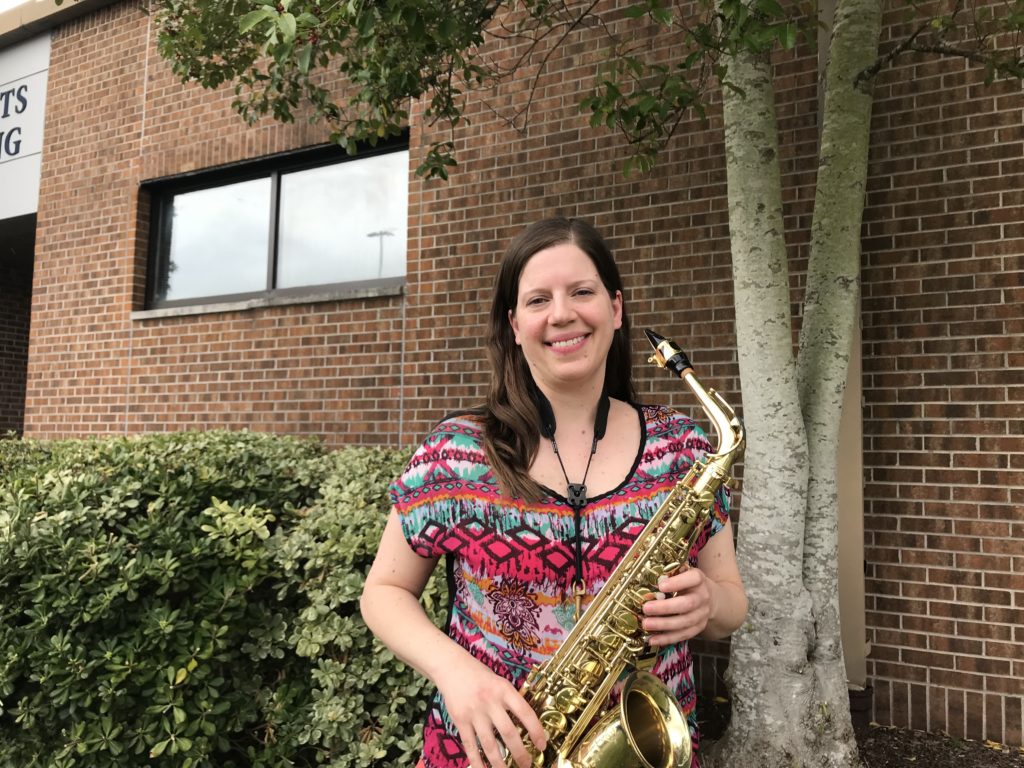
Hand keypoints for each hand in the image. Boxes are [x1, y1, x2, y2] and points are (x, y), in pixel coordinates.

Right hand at [434, 653, 546, 767]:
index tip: (542, 745)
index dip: (536, 730)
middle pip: (508, 732)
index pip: (525, 712)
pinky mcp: (460, 721)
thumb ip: (511, 701)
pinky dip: (477, 761)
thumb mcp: (500, 682)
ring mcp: (474, 713)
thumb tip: (527, 725)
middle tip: (527, 764)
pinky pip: (470, 745)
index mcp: (504, 690)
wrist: (452, 667)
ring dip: (500, 762)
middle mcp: (490, 702)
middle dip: (520, 752)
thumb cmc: (480, 676)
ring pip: (489, 744)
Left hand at [641, 567, 715, 645]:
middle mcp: (703, 597)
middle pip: (687, 604)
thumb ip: (670, 573)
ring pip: (684, 622)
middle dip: (665, 608)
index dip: (677, 582)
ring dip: (663, 625)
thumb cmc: (689, 583)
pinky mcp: (698, 628)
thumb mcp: (684, 572)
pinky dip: (667, 638)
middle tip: (646, 608)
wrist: (711, 599)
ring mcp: (702, 614)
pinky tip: (652, 639)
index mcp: (699, 580)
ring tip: (646, 624)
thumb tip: (644, 573)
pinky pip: (683, 635)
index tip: (660, 585)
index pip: (693, 578)